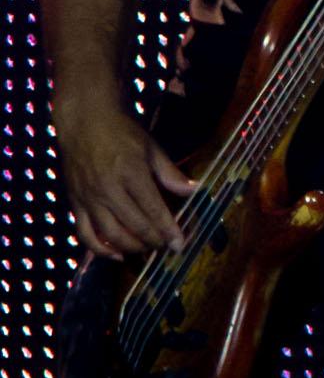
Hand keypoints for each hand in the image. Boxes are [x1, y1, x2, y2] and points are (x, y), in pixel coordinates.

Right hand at [58, 99, 192, 257]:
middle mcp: (107, 189)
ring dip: (132, 247)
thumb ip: (171, 174)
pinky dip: (100, 249)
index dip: (168, 230)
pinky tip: (118, 256)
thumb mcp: (152, 149)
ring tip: (148, 249)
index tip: (180, 244)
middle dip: (154, 241)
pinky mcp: (75, 203)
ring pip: (110, 234)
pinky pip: (85, 233)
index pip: (153, 210)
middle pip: (134, 225)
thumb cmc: (122, 133)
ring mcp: (88, 198)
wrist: (84, 122)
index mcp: (130, 173)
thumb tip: (195, 191)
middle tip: (168, 247)